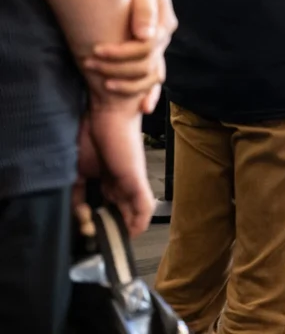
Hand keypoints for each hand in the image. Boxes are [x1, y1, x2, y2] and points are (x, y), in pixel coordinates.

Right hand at [75, 107, 154, 237]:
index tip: (85, 233)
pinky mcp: (137, 180)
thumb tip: (77, 214)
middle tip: (95, 239)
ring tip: (108, 239)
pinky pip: (144, 207)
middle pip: (119, 213)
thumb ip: (76, 191)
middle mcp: (121, 182)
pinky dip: (139, 222)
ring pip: (133, 214)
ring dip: (122, 230)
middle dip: (108, 229)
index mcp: (107, 178)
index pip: (104, 208)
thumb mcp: (75, 169)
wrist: (107, 111)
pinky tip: (131, 233)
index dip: (95, 223)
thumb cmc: (91, 131)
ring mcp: (131, 182)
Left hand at [83, 0, 176, 113]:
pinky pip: (153, 77)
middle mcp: (164, 39)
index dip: (121, 54)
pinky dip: (149, 93)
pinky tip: (142, 107)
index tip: (95, 50)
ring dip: (130, 86)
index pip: (146, 48)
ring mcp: (159, 47)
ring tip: (104, 85)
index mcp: (165, 24)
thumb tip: (146, 36)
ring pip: (152, 77)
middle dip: (118, 69)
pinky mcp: (150, 52)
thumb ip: (145, 9)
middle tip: (88, 64)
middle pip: (146, 66)